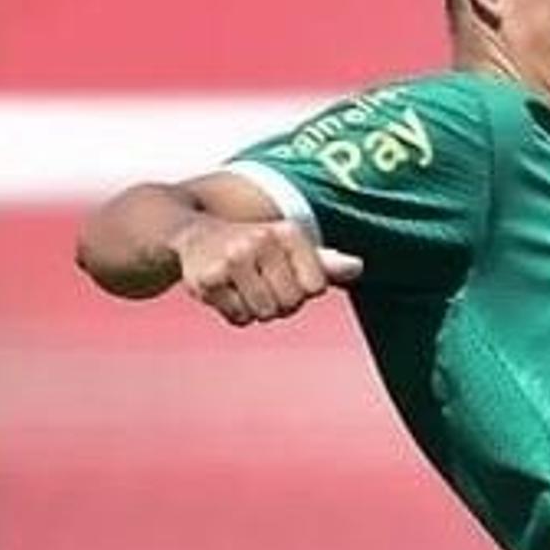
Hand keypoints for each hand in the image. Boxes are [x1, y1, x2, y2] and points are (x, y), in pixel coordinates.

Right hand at [171, 218, 363, 326]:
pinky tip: (224, 290)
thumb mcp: (288, 248)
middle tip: (260, 284)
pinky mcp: (208, 278)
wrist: (192, 234)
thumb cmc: (253, 247)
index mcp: (287, 232)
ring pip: (264, 313)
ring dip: (256, 310)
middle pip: (291, 304)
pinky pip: (238, 317)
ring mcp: (233, 258)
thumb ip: (323, 263)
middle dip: (279, 304)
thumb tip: (357, 267)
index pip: (316, 288)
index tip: (285, 276)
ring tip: (243, 286)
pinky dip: (234, 313)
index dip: (302, 292)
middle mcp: (261, 240)